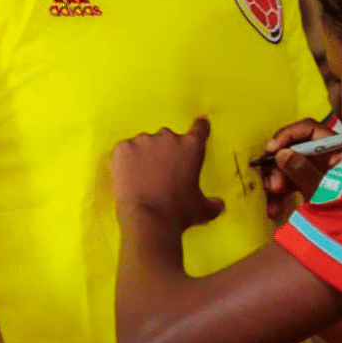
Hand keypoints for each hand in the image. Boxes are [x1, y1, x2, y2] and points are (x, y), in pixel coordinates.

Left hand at [111, 117, 223, 231]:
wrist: (148, 219)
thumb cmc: (179, 211)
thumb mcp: (201, 208)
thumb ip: (211, 203)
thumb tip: (219, 205)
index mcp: (192, 147)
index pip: (200, 129)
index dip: (200, 127)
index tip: (200, 123)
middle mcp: (169, 137)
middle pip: (166, 138)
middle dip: (164, 151)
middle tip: (159, 172)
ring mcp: (144, 141)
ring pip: (143, 144)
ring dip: (143, 155)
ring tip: (140, 177)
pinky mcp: (122, 148)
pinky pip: (123, 151)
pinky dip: (124, 161)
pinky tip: (125, 177)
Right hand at [260, 119, 341, 222]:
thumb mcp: (326, 189)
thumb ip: (304, 171)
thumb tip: (281, 153)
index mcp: (338, 148)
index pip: (309, 129)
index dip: (287, 135)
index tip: (271, 150)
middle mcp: (327, 155)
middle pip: (294, 149)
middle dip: (278, 167)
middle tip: (273, 186)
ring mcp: (319, 169)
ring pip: (288, 167)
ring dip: (276, 183)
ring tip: (273, 205)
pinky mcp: (311, 185)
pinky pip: (290, 183)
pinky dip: (280, 195)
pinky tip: (274, 211)